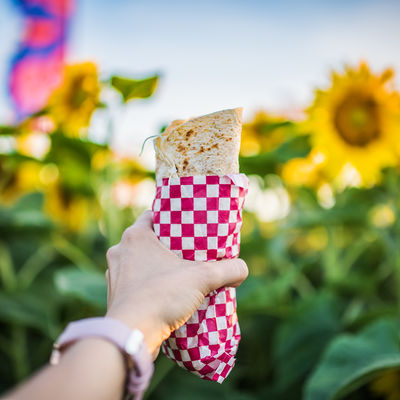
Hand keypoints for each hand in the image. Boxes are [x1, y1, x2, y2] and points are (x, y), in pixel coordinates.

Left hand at [105, 211, 247, 355]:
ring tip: (178, 274)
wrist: (131, 336)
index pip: (153, 215)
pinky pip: (134, 283)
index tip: (186, 225)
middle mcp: (120, 251)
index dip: (170, 218)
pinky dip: (148, 285)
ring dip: (156, 266)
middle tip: (188, 251)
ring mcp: (115, 275)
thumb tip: (242, 270)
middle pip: (148, 240)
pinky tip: (164, 294)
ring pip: (139, 262)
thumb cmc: (161, 297)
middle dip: (167, 245)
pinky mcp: (115, 296)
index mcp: (135, 236)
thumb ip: (228, 270)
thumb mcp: (202, 278)